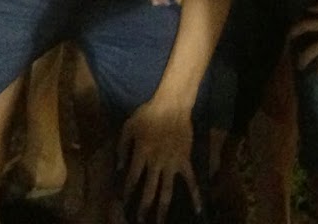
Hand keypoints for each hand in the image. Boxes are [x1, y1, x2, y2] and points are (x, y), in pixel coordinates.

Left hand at [118, 98, 199, 221]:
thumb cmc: (147, 114)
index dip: (127, 192)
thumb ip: (122, 148)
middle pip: (148, 190)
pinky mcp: (185, 161)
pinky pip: (191, 181)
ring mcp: (172, 163)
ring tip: (159, 222)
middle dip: (143, 207)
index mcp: (141, 154)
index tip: (123, 204)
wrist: (171, 106)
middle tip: (139, 221)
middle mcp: (156, 162)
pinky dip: (195, 195)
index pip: (132, 179)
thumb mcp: (128, 127)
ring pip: (167, 190)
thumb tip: (119, 168)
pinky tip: (198, 210)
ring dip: (163, 208)